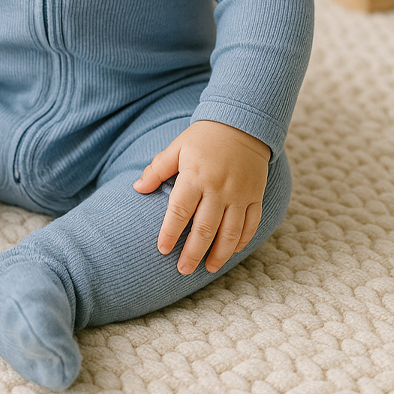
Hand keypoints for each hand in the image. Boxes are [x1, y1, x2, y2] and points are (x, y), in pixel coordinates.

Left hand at [133, 120, 269, 274]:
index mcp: (196, 176)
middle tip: (182, 270)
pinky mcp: (255, 196)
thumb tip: (137, 188)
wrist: (243, 123)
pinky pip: (250, 225)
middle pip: (204, 229)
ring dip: (218, 254)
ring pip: (230, 233)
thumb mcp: (178, 147)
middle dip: (193, 253)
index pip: (180, 211)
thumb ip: (157, 169)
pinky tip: (231, 253)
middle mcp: (218, 188)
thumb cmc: (204, 137)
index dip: (170, 233)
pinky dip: (241, 242)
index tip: (163, 250)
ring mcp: (239, 194)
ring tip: (208, 269)